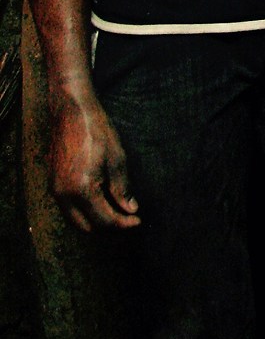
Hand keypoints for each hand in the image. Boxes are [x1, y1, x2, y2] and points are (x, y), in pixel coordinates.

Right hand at [50, 91, 139, 233]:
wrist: (72, 112)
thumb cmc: (96, 131)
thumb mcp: (117, 159)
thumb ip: (122, 188)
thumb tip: (130, 209)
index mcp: (82, 189)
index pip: (104, 219)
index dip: (123, 223)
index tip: (137, 220)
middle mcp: (63, 194)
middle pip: (87, 226)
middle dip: (108, 226)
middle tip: (127, 217)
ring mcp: (55, 190)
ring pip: (75, 221)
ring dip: (95, 221)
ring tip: (116, 211)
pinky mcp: (52, 184)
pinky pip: (68, 209)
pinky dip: (84, 212)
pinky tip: (100, 201)